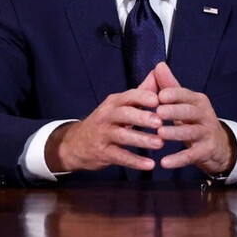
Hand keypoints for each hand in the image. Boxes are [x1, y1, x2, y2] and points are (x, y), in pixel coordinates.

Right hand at [45, 75, 163, 172]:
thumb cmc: (106, 121)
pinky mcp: (103, 153)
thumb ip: (141, 91)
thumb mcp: (120, 105)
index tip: (158, 100)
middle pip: (124, 114)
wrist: (77, 143)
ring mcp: (103, 135)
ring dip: (141, 139)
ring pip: (122, 136)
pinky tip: (150, 165)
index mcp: (113, 102)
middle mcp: (106, 116)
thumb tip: (159, 71)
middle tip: (160, 121)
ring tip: (159, 144)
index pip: (128, 96)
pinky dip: (135, 161)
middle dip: (142, 117)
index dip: (142, 97)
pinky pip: (120, 157)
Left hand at [152, 62, 236, 175]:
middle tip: (158, 112)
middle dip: (174, 111)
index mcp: (198, 101)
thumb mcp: (184, 103)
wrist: (218, 145)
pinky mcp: (206, 151)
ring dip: (175, 133)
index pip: (186, 95)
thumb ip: (170, 86)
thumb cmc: (194, 120)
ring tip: (160, 134)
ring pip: (190, 132)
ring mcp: (206, 133)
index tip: (160, 95)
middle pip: (189, 112)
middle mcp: (204, 115)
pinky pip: (191, 155)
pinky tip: (164, 162)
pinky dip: (178, 159)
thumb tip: (158, 65)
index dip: (174, 94)